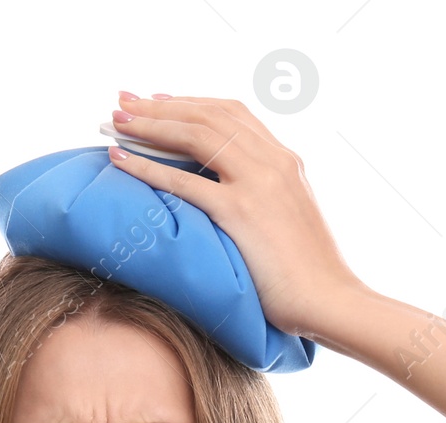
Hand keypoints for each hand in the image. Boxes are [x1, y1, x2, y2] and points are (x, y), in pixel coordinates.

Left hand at [107, 93, 361, 338]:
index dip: (190, 103)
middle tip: (122, 101)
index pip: (232, 114)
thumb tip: (232, 200)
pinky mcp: (241, 211)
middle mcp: (272, 161)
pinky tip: (121, 158)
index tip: (157, 100)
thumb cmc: (307, 275)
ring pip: (196, 136)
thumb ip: (264, 198)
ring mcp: (258, 183)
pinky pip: (184, 181)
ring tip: (115, 120)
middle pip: (208, 116)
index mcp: (285, 160)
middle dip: (160, 105)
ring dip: (150, 124)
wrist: (330, 299)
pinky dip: (147, 166)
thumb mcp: (288, 221)